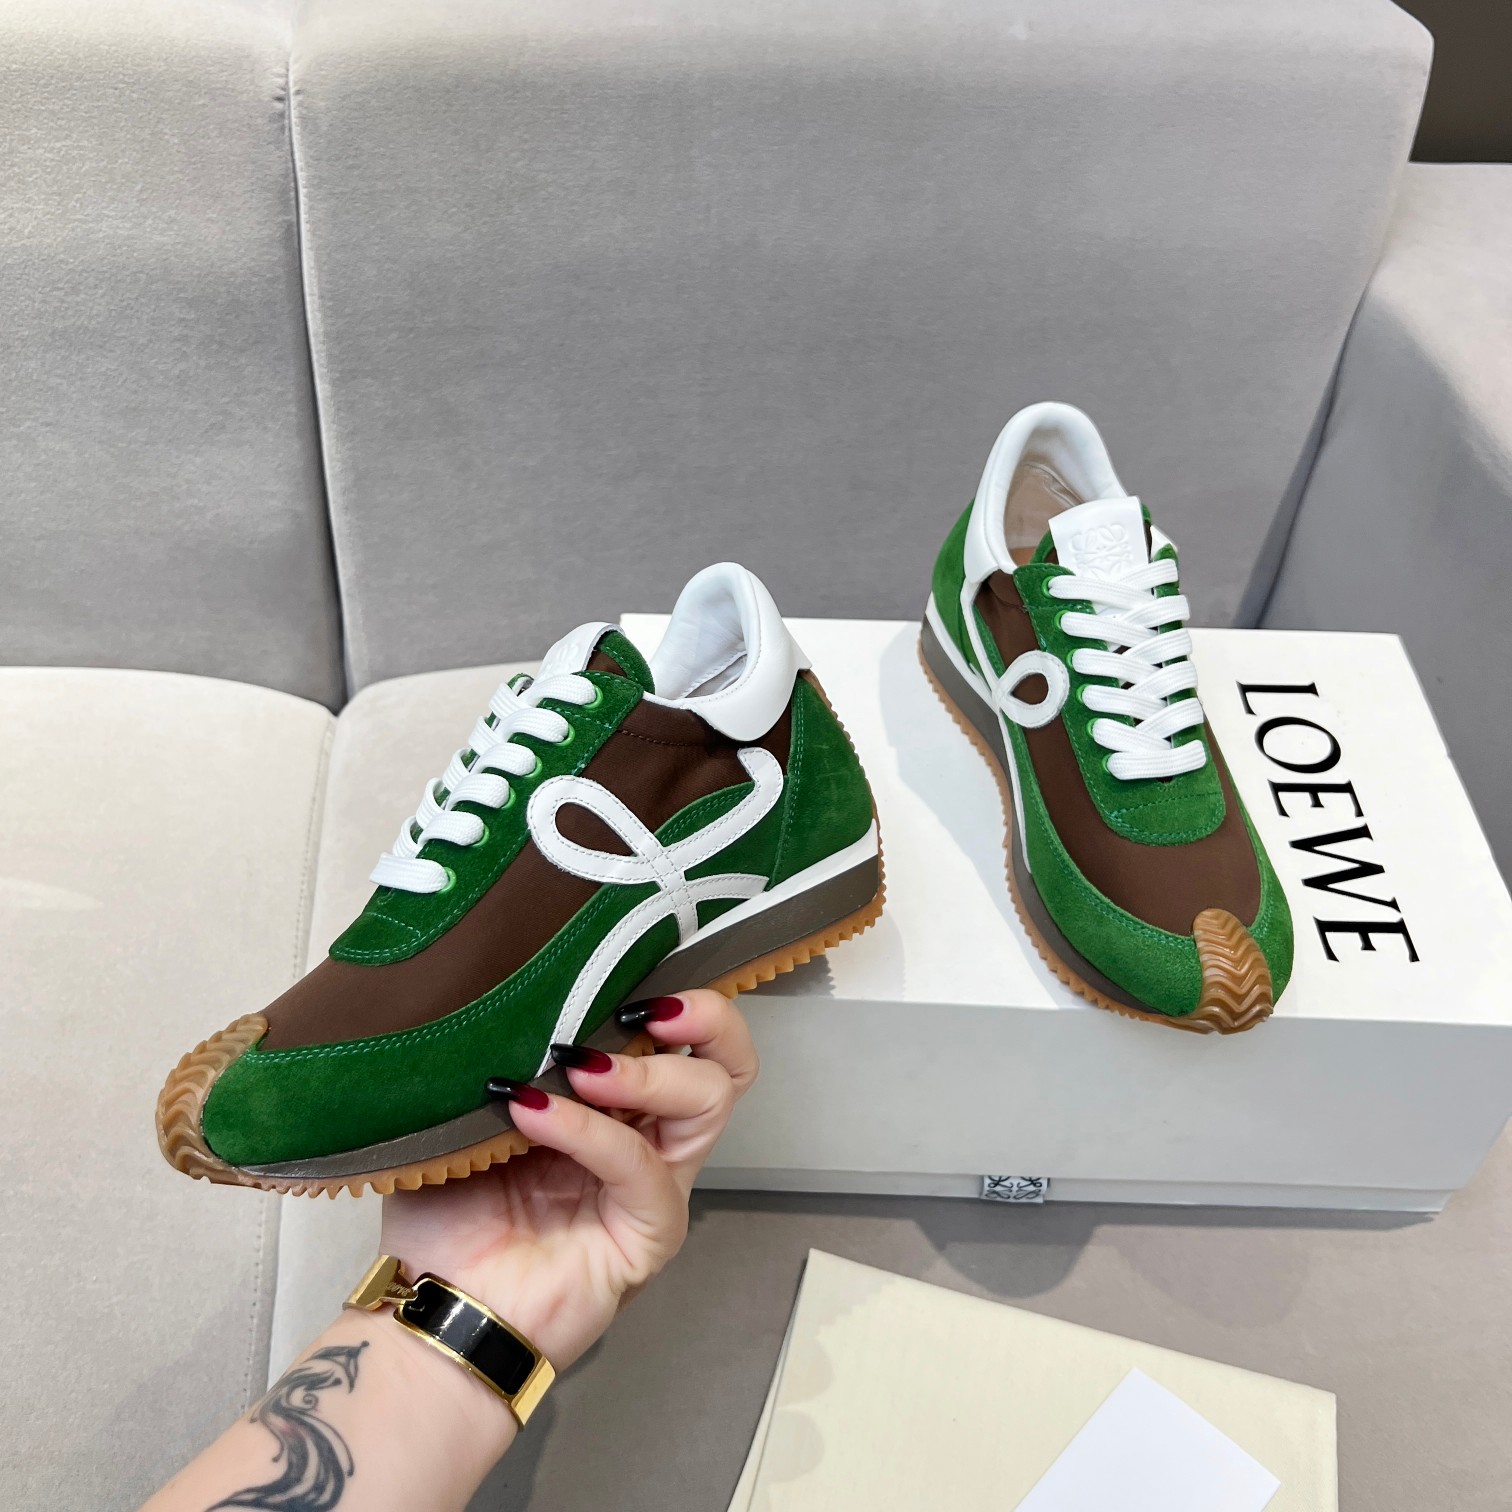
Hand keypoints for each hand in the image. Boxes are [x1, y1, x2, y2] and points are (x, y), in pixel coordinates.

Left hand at [378, 989, 756, 1370]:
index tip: (633, 963)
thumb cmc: (446, 1213)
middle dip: (705, 1018)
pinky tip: (534, 1112)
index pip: (685, 1034)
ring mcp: (653, 1183)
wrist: (430, 1308)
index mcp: (614, 1100)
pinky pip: (639, 1167)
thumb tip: (503, 984)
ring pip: (707, 1102)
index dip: (678, 993)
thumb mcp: (466, 1112)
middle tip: (649, 1007)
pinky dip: (589, 1130)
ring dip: (648, 1072)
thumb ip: (498, 1055)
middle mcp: (647, 1134)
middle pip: (727, 1062)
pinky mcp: (648, 1232)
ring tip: (582, 1066)